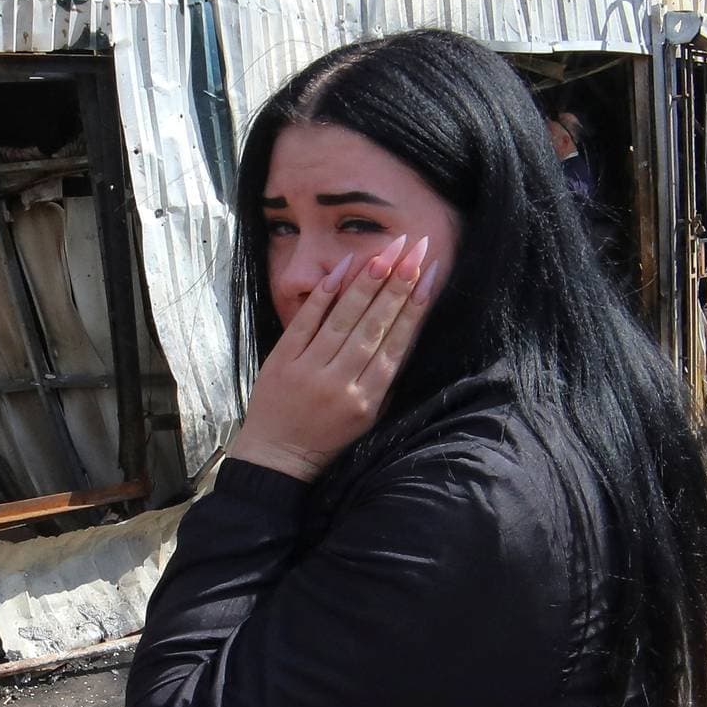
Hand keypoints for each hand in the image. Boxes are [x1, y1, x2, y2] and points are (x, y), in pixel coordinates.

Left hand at [230, 235, 438, 481]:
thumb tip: (406, 330)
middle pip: (375, 325)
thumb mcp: (367, 417)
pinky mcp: (283, 360)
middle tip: (416, 249)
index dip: (415, 308)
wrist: (276, 457)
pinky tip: (345, 266)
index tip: (430, 276)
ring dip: (368, 281)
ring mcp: (310, 369)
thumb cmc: (327, 437)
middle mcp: (341, 382)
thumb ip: (384, 377)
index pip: (397, 344)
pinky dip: (326, 292)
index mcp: (367, 399)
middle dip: (398, 284)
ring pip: (344, 318)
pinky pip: (308, 319)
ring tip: (388, 251)